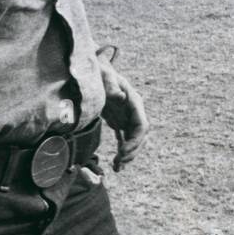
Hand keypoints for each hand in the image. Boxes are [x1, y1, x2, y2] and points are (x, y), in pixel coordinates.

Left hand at [96, 44, 147, 171]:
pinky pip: (125, 139)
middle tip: (119, 161)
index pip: (142, 125)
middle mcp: (132, 110)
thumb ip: (111, 84)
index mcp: (133, 100)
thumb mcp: (103, 75)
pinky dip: (122, 152)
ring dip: (128, 154)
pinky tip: (117, 166)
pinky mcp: (119, 120)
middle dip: (133, 150)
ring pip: (134, 139)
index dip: (136, 141)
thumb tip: (121, 96)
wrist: (91, 67)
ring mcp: (126, 116)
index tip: (123, 152)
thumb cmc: (97, 70)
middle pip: (140, 135)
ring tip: (117, 167)